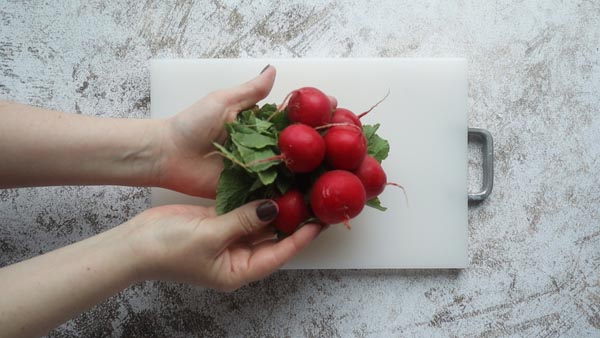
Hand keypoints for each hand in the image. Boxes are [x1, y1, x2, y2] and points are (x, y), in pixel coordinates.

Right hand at [125, 200, 321, 290]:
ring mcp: (228, 237)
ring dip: (276, 205)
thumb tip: (274, 207)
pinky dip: (254, 197)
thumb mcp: (211, 237)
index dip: (302, 238)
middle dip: (293, 219)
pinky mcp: (218, 221)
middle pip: (273, 237)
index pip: (280, 253)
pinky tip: (270, 181)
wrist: (135, 243)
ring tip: (299, 186)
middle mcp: (238, 256)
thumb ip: (243, 221)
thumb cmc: (169, 250)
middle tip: (315, 198)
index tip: (321, 222)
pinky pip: (243, 209)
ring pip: (259, 220)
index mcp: (239, 270)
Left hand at [153, 66, 337, 197]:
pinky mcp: (250, 190)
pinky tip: (315, 194)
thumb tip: (273, 69)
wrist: (169, 155)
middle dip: (321, 144)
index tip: (335, 108)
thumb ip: (250, 91)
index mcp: (259, 125)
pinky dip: (292, 193)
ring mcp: (259, 169)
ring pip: (291, 170)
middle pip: (298, 146)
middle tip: (346, 143)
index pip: (293, 119)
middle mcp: (264, 147)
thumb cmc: (192, 124)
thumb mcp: (223, 101)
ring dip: (312, 171)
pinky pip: (274, 192)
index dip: (314, 114)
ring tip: (339, 170)